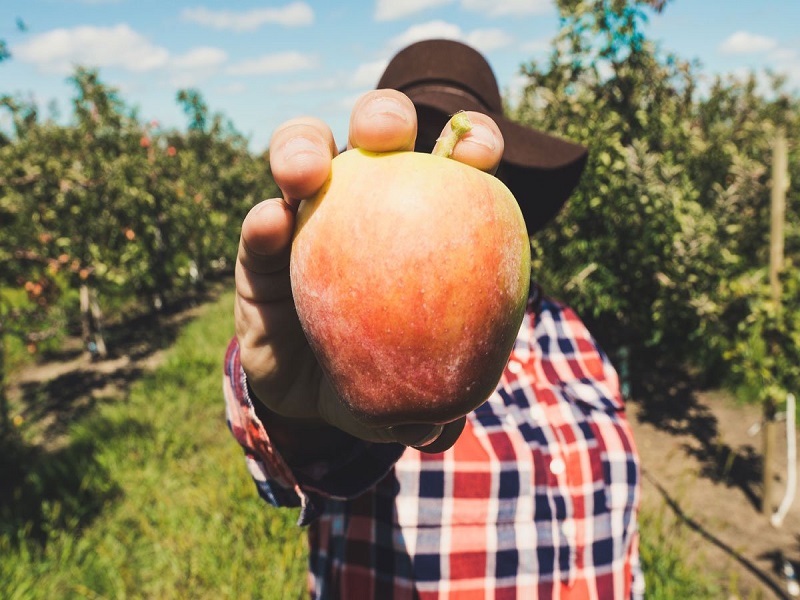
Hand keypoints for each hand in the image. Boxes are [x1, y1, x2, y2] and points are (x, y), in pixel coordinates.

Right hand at [235, 89, 504, 451]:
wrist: (318, 403)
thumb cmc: (382, 380)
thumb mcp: (410, 398)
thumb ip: (430, 405)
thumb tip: (440, 429)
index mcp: (424, 223)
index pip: (453, 169)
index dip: (472, 146)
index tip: (479, 156)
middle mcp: (365, 207)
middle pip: (376, 140)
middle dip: (383, 118)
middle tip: (386, 134)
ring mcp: (308, 222)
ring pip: (303, 158)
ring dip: (302, 150)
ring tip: (302, 171)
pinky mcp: (259, 252)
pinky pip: (258, 229)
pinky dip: (263, 222)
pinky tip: (270, 224)